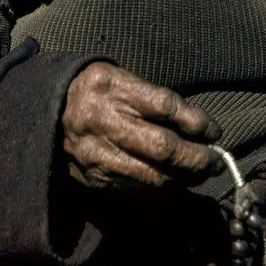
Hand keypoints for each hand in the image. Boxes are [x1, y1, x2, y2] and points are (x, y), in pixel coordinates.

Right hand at [62, 62, 221, 189]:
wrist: (49, 112)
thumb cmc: (95, 90)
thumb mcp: (121, 77)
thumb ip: (153, 98)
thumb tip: (197, 126)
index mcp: (113, 88)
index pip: (165, 106)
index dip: (196, 121)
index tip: (215, 131)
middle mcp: (104, 122)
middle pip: (162, 147)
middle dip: (196, 158)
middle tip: (216, 161)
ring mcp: (98, 155)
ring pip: (153, 175)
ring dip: (184, 178)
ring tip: (203, 173)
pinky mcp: (95, 178)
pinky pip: (137, 188)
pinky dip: (162, 186)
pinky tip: (176, 181)